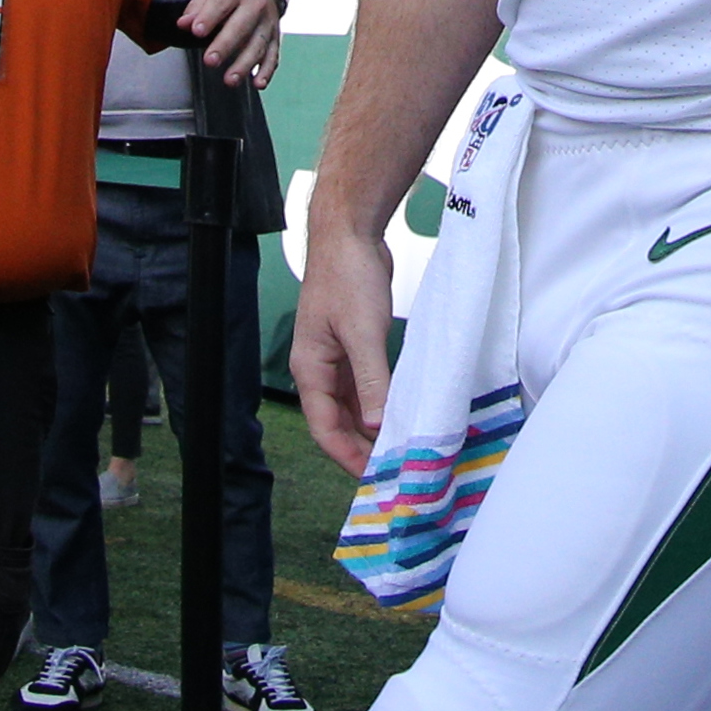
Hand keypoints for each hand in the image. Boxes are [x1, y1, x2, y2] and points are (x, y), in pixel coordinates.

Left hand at [179, 0, 283, 86]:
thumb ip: (197, 6)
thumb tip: (184, 23)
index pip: (221, 3)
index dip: (209, 17)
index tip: (196, 31)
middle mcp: (257, 5)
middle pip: (241, 26)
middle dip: (225, 45)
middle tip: (210, 61)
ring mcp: (268, 22)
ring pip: (257, 45)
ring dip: (244, 64)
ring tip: (230, 80)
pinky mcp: (274, 38)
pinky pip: (272, 55)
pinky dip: (266, 71)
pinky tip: (258, 83)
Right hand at [292, 218, 397, 473]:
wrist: (350, 234)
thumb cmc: (347, 277)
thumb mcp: (362, 332)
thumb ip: (369, 379)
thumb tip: (375, 423)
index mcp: (311, 369)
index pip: (324, 428)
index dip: (347, 456)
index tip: (372, 477)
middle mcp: (320, 369)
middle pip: (337, 422)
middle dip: (361, 447)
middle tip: (391, 468)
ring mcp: (337, 357)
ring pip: (352, 405)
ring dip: (372, 425)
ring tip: (399, 445)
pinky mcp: (355, 344)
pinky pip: (365, 384)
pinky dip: (380, 400)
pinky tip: (399, 410)